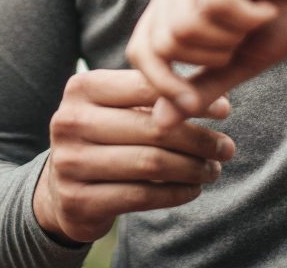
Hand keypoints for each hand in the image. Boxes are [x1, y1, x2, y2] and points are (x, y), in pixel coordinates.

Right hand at [32, 69, 236, 244]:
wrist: (60, 188)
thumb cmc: (103, 136)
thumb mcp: (117, 107)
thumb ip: (156, 97)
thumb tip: (219, 97)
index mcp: (81, 87)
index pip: (146, 86)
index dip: (190, 97)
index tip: (225, 110)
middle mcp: (70, 121)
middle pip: (153, 128)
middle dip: (199, 139)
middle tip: (226, 148)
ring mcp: (69, 162)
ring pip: (150, 163)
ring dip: (192, 168)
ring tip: (213, 169)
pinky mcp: (78, 199)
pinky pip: (141, 196)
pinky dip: (176, 193)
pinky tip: (192, 189)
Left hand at [125, 0, 286, 126]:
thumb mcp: (244, 59)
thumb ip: (203, 85)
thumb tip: (161, 122)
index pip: (141, 47)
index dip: (163, 83)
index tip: (195, 102)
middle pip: (164, 41)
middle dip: (211, 56)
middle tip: (244, 38)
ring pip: (185, 24)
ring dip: (231, 35)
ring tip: (256, 17)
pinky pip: (214, 2)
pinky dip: (247, 17)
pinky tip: (266, 6)